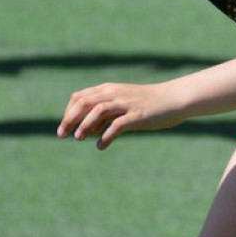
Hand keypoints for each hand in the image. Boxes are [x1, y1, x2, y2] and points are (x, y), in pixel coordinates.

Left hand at [57, 82, 184, 150]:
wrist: (173, 99)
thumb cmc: (146, 104)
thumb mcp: (122, 104)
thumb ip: (104, 114)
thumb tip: (86, 130)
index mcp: (108, 90)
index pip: (79, 98)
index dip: (68, 113)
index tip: (64, 128)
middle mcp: (114, 94)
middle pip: (84, 103)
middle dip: (70, 119)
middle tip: (62, 135)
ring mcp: (126, 104)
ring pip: (98, 110)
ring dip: (85, 124)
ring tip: (78, 138)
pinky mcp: (138, 115)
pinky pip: (118, 125)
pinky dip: (106, 136)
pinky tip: (101, 146)